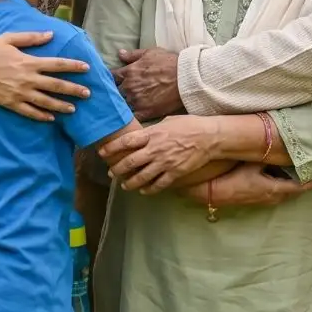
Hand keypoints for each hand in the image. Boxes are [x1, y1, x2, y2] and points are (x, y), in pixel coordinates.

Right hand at [0, 32, 92, 120]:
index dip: (73, 66)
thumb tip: (50, 34)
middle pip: (56, 85)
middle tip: (88, 93)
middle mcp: (28, 79)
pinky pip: (29, 112)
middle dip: (73, 89)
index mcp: (29, 62)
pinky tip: (51, 119)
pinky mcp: (11, 103)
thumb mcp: (9, 39)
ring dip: (61, 106)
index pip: (57, 64)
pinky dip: (41, 116)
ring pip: (45, 102)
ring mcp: (20, 93)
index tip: (86, 68)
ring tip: (74, 109)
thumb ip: (31, 37)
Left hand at [99, 116, 219, 193]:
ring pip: (142, 177)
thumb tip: (144, 133)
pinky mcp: (175, 173)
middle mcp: (155, 149)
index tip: (102, 152)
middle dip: (117, 169)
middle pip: (130, 162)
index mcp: (152, 134)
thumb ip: (153, 130)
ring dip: (130, 182)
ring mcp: (165, 163)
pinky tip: (143, 191)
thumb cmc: (189, 125)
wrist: (209, 137)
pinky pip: (158, 184)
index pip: (126, 142)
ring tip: (124, 185)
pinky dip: (149, 189)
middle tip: (111, 173)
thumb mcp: (168, 121)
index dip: (112, 148)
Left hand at [114, 48, 183, 119]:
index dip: (113, 79)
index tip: (115, 80)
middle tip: (123, 93)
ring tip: (129, 105)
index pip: (112, 77)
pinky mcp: (145, 112)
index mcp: (129, 72)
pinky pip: (132, 117)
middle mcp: (129, 87)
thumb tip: (120, 54)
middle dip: (119, 92)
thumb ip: (133, 55)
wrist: (186, 79)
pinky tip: (134, 115)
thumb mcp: (151, 53)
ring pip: (122, 105)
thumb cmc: (170, 63)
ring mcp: (136, 101)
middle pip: (116, 92)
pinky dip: (132, 117)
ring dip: (124, 104)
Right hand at [179, 163, 311, 207]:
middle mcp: (270, 197)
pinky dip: (280, 186)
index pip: (298, 187)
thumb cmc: (233, 177)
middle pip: (291, 192)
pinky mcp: (254, 199)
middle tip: (310, 172)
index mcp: (274, 189)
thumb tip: (281, 148)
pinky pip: (273, 193)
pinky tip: (277, 179)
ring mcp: (261, 200)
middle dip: (301, 184)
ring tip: (296, 174)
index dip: (309, 181)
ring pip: (282, 194)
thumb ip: (267, 157)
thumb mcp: (252, 164)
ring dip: (290, 186)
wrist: (212, 192)